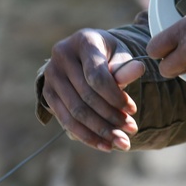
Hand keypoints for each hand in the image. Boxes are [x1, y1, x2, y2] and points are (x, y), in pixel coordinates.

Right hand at [41, 29, 145, 151]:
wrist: (84, 53)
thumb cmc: (107, 54)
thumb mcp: (120, 54)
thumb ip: (126, 65)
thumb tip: (138, 70)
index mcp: (83, 41)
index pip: (97, 76)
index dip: (115, 96)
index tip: (133, 110)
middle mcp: (61, 56)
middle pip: (86, 97)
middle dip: (111, 117)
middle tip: (131, 131)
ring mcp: (51, 75)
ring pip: (76, 112)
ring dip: (100, 131)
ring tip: (121, 142)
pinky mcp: (46, 92)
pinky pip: (65, 120)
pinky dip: (86, 135)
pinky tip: (104, 144)